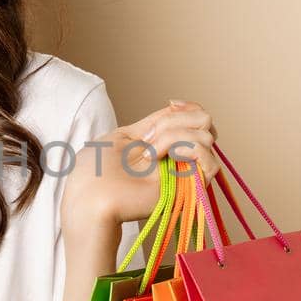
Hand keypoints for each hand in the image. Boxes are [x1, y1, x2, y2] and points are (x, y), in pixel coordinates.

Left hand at [61, 99, 220, 226]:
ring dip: (174, 137)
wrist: (90, 196)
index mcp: (165, 144)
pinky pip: (211, 163)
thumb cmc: (97, 170)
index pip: (197, 117)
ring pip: (206, 137)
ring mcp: (186, 172)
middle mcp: (179, 157)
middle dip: (175, 120)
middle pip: (205, 122)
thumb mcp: (125, 135)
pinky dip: (189, 150)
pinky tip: (167, 157)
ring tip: (149, 154)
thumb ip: (154, 122)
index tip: (171, 104)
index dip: (189, 107)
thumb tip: (177, 107)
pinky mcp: (190, 188)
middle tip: (147, 138)